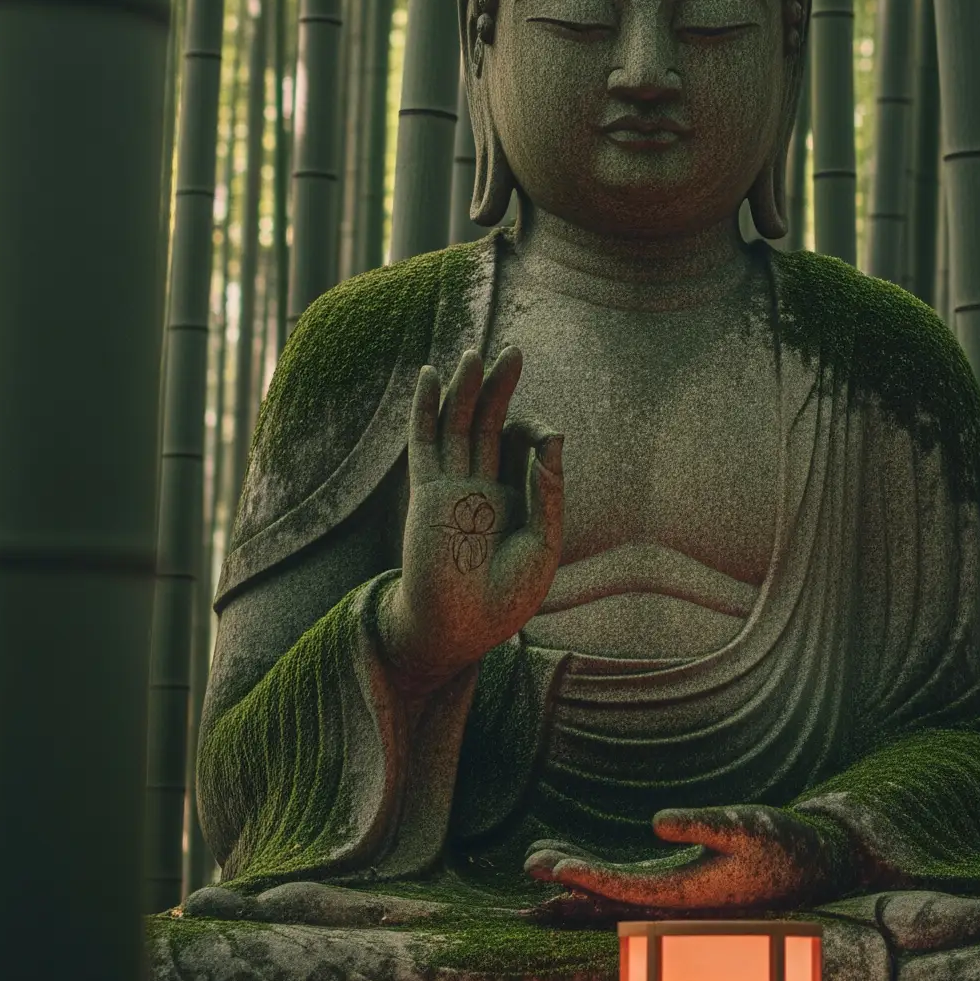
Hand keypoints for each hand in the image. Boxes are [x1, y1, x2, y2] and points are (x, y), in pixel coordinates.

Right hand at [378, 345, 562, 695]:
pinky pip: (424, 442)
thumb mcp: (543, 543)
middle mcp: (480, 486)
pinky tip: (429, 377)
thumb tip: (554, 437)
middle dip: (500, 387)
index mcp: (511, 499)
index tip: (546, 438)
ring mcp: (452, 486)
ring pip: (458, 424)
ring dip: (466, 388)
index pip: (520, 446)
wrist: (462, 629)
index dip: (535, 431)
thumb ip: (549, 491)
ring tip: (474, 352)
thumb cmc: (505, 598)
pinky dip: (425, 408)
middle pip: (488, 423)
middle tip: (514, 351)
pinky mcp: (428, 492)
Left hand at [524, 803, 846, 912]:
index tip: (552, 865)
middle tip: (530, 862)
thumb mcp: (749, 827)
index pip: (626, 889)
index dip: (587, 877)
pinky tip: (578, 863)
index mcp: (690, 896)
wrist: (818, 866)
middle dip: (570, 883)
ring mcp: (678, 898)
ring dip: (578, 880)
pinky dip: (600, 876)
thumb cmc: (785, 844)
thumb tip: (657, 821)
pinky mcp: (682, 886)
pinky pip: (630, 885)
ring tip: (538, 859)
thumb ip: (705, 825)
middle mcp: (678, 905)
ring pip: (616, 894)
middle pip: (611, 898)